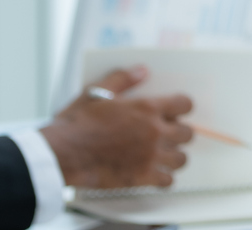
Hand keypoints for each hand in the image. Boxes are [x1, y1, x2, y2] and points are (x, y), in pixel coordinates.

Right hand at [39, 66, 195, 188]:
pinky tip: (154, 173)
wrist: (63, 154)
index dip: (181, 107)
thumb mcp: (96, 91)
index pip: (185, 104)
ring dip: (174, 155)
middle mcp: (154, 132)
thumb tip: (142, 70)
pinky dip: (164, 178)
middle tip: (166, 133)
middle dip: (179, 132)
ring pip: (181, 158)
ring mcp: (149, 157)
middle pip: (188, 133)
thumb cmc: (77, 123)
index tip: (174, 111)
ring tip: (162, 154)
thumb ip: (123, 79)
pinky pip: (168, 181)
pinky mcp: (141, 178)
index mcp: (146, 108)